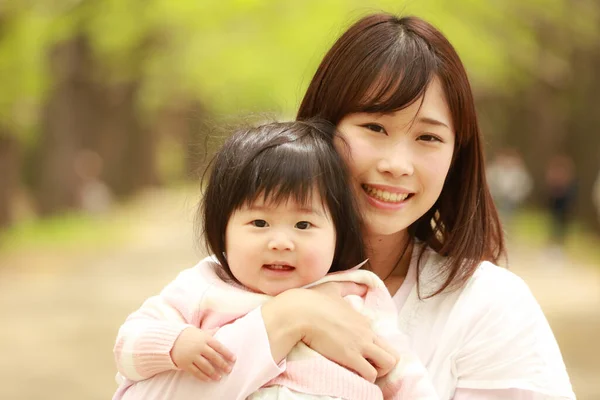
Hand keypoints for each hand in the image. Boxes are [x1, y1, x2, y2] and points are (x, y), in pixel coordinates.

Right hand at [170, 327, 236, 380]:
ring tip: (219, 377)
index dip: (227, 353)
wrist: (169, 339)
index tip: (234, 359)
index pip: (219, 346)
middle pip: (214, 357)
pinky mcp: (184, 363)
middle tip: (229, 370)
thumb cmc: (187, 335)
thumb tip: (219, 328)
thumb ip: (209, 332)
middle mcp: (199, 347)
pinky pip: (195, 372)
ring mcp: (191, 356)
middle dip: (222, 364)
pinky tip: (208, 379)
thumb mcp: (199, 332)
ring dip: (213, 373)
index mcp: (204, 338)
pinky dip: (202, 376)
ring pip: (205, 366)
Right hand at [265, 282, 397, 382]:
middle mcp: (366, 332)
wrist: (300, 312)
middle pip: (393, 353)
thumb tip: (361, 286)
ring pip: (388, 364)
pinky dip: (365, 379)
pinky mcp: (351, 356)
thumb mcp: (333, 288)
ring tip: (361, 374)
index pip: (379, 338)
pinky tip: (353, 376)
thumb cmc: (312, 300)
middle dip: (383, 364)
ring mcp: (360, 344)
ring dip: (377, 373)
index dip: (371, 349)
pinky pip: (370, 374)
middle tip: (367, 367)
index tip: (358, 353)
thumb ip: (348, 287)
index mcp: (362, 320)